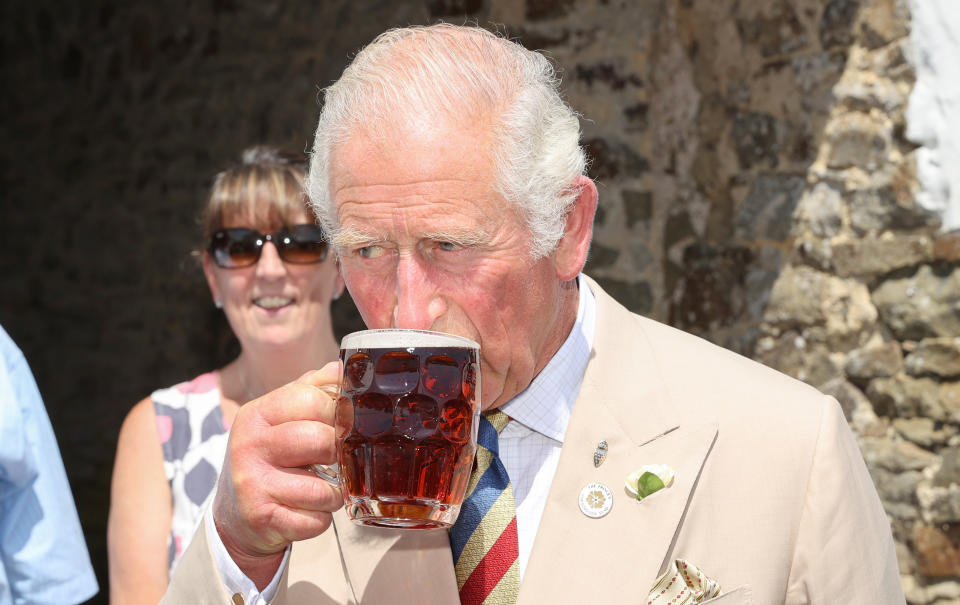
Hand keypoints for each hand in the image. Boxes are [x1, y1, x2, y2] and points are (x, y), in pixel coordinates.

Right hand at [211, 361, 342, 588]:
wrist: (234, 515)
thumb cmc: (268, 458)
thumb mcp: (279, 419)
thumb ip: (310, 390)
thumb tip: (341, 368)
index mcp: (256, 414)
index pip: (311, 398)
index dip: (337, 412)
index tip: (341, 424)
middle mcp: (249, 446)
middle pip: (320, 439)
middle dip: (338, 453)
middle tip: (333, 460)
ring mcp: (252, 484)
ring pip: (323, 489)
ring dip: (333, 494)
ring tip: (321, 490)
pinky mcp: (262, 519)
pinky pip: (315, 521)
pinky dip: (320, 519)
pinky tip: (306, 512)